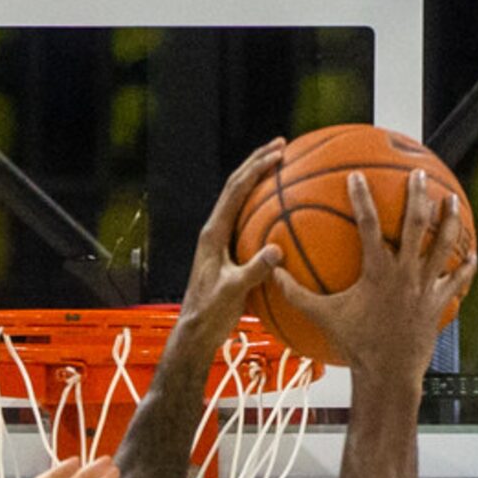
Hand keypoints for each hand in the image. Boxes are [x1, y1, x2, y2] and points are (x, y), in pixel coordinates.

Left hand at [182, 139, 286, 346]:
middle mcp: (214, 232)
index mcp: (213, 234)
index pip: (235, 191)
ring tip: (280, 165)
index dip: (256, 169)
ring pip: (240, 200)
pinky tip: (281, 210)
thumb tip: (277, 251)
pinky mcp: (227, 253)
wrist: (195, 332)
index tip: (278, 154)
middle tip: (282, 145)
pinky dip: (263, 208)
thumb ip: (253, 271)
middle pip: (236, 186)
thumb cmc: (209, 313)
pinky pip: (247, 222)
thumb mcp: (232, 292)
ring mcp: (220, 241)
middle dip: (257, 162)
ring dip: (258, 180)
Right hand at [270, 170, 477, 383]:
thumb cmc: (355, 345)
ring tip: (452, 199)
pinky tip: (472, 253)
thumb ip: (297, 295)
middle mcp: (405, 273)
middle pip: (416, 224)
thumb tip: (273, 276)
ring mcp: (425, 287)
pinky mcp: (438, 302)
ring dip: (450, 219)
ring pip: (444, 244)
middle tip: (419, 175)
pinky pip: (457, 279)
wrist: (387, 374)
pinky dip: (466, 266)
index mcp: (377, 272)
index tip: (357, 176)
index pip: (368, 225)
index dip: (361, 198)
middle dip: (418, 195)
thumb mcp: (323, 318)